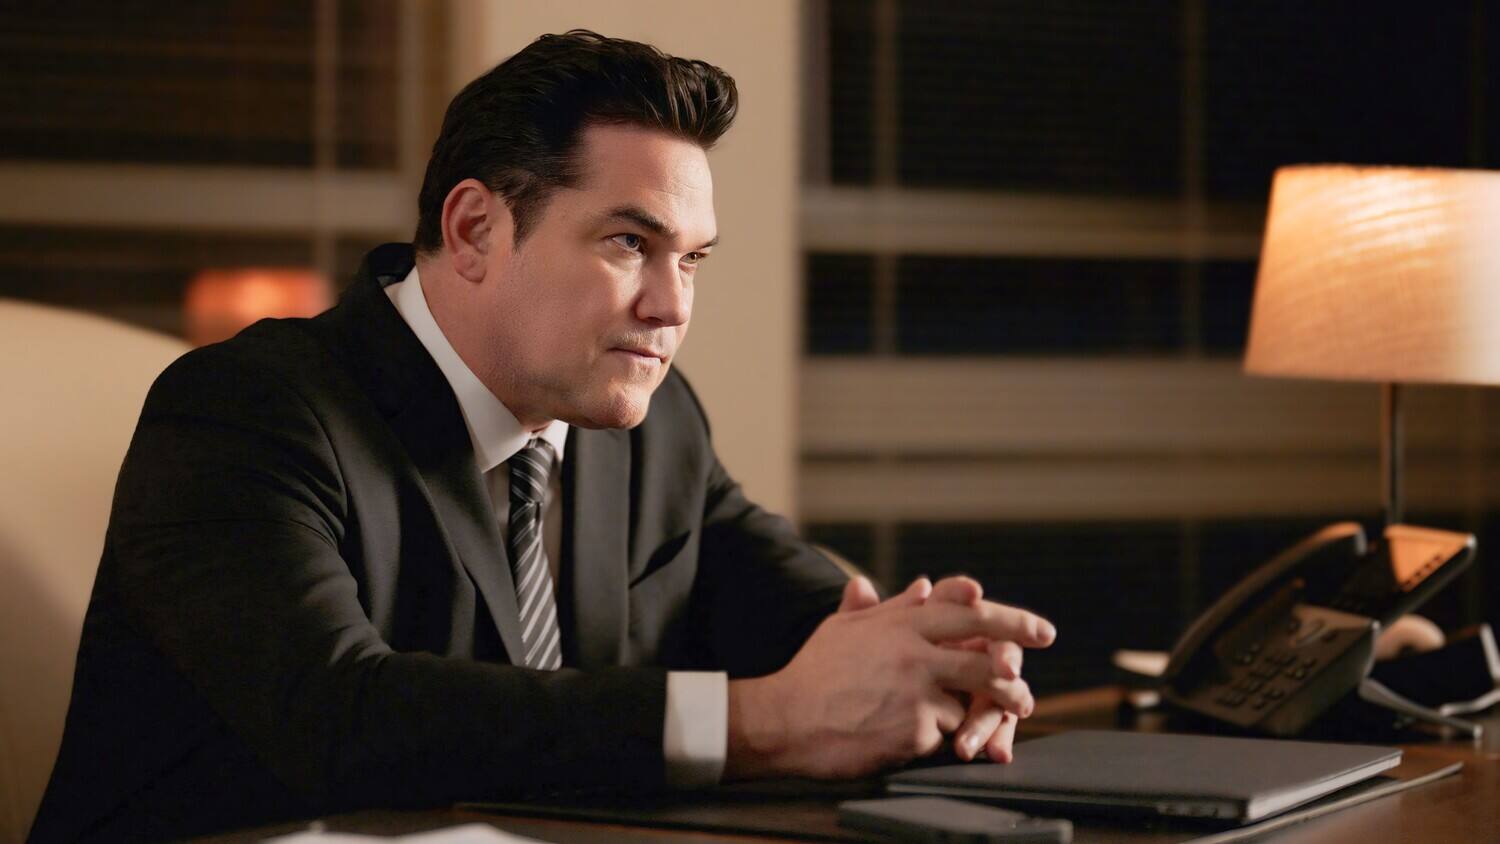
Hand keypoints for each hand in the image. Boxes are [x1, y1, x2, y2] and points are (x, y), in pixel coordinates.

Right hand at [725, 575, 1054, 780]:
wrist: (786, 718)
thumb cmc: (814, 672)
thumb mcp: (846, 628)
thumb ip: (889, 607)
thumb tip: (924, 584)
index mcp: (900, 623)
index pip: (966, 612)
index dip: (1007, 618)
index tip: (1037, 629)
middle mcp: (913, 652)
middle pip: (985, 654)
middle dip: (1017, 663)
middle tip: (1035, 673)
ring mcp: (916, 691)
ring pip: (972, 698)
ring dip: (990, 707)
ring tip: (1014, 709)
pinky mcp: (914, 729)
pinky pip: (947, 733)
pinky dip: (947, 736)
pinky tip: (935, 739)